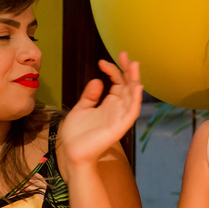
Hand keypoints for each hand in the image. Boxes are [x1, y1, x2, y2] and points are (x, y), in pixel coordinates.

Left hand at [59, 51, 142, 167]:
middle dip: (127, 70)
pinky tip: (136, 86)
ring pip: (132, 96)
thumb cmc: (76, 134)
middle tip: (124, 54)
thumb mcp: (81, 109)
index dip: (112, 70)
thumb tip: (98, 80)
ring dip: (135, 80)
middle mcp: (117, 109)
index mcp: (109, 104)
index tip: (101, 62)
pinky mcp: (120, 126)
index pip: (117, 83)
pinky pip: (132, 111)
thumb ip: (90, 96)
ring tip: (134, 65)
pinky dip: (135, 98)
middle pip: (127, 86)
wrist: (72, 152)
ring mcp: (120, 117)